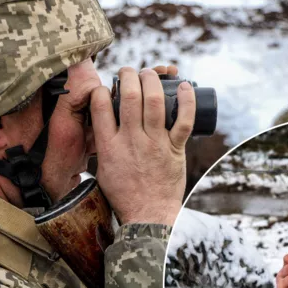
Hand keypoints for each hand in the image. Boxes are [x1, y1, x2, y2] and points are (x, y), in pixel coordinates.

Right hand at [90, 65, 194, 225]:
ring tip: (150, 73)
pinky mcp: (174, 150)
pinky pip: (183, 120)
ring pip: (154, 102)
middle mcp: (131, 141)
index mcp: (109, 146)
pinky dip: (187, 101)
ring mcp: (154, 144)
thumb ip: (104, 147)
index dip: (103, 89)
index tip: (107, 87)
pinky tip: (185, 87)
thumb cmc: (124, 195)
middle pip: (130, 96)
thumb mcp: (103, 170)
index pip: (100, 106)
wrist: (147, 216)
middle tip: (131, 72)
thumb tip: (103, 128)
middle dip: (130, 75)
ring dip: (153, 80)